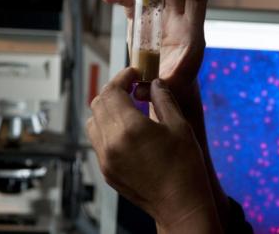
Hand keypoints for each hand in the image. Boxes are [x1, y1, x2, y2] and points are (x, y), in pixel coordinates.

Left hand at [86, 68, 219, 231]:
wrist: (180, 205)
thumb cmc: (185, 167)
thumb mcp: (180, 126)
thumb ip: (163, 99)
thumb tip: (154, 84)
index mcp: (129, 128)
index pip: (112, 91)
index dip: (122, 77)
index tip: (133, 73)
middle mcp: (111, 143)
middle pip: (98, 104)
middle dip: (114, 91)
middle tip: (131, 87)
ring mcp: (106, 159)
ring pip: (93, 122)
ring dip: (107, 110)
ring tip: (128, 108)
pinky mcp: (107, 171)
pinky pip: (98, 142)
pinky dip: (108, 129)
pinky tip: (128, 131)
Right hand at [101, 0, 206, 99]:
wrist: (169, 88)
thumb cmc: (175, 89)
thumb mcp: (170, 90)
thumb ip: (157, 90)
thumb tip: (140, 91)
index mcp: (191, 33)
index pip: (197, 0)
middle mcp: (179, 21)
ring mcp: (161, 18)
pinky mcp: (145, 21)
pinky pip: (135, 3)